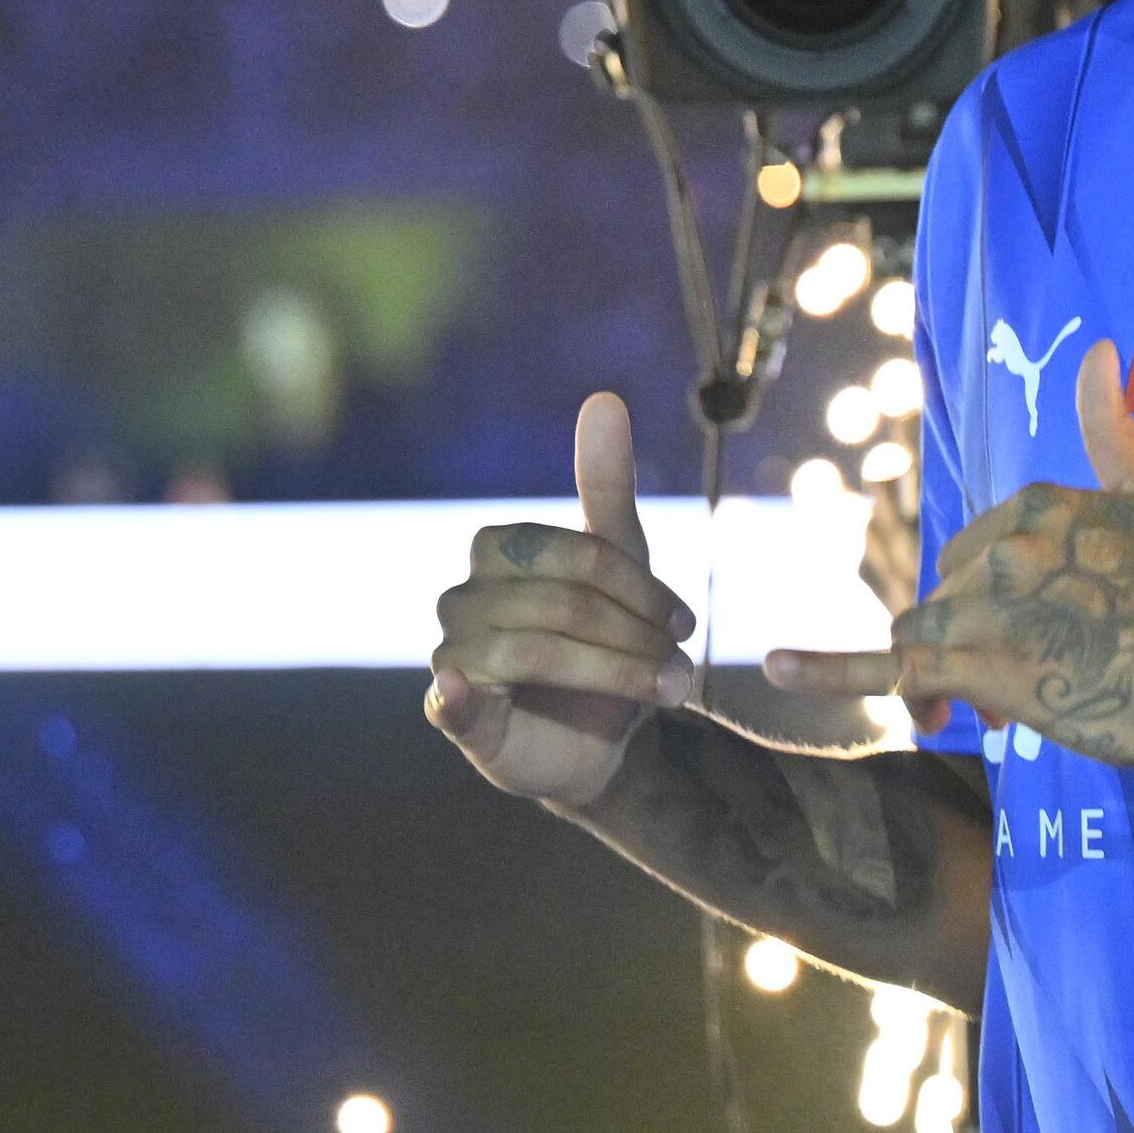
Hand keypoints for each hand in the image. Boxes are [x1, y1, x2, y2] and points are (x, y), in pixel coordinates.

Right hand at [427, 392, 698, 810]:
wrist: (603, 735)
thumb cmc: (606, 638)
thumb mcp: (618, 559)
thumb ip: (607, 483)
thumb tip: (604, 398)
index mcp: (496, 550)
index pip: (574, 554)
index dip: (639, 588)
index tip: (685, 624)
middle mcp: (461, 598)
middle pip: (560, 603)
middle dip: (633, 635)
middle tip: (684, 670)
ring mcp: (452, 657)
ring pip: (536, 653)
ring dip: (615, 673)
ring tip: (666, 691)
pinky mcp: (455, 717)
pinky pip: (448, 702)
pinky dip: (453, 696)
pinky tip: (461, 691)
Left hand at [767, 343, 1133, 773]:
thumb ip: (1113, 428)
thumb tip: (1098, 347)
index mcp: (1034, 503)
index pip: (982, 556)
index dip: (1012, 604)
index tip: (1066, 633)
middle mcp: (1003, 545)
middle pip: (951, 600)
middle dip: (986, 643)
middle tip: (1058, 679)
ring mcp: (988, 605)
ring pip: (927, 639)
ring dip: (957, 675)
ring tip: (1026, 703)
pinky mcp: (977, 665)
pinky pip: (890, 669)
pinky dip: (827, 669)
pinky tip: (777, 666)